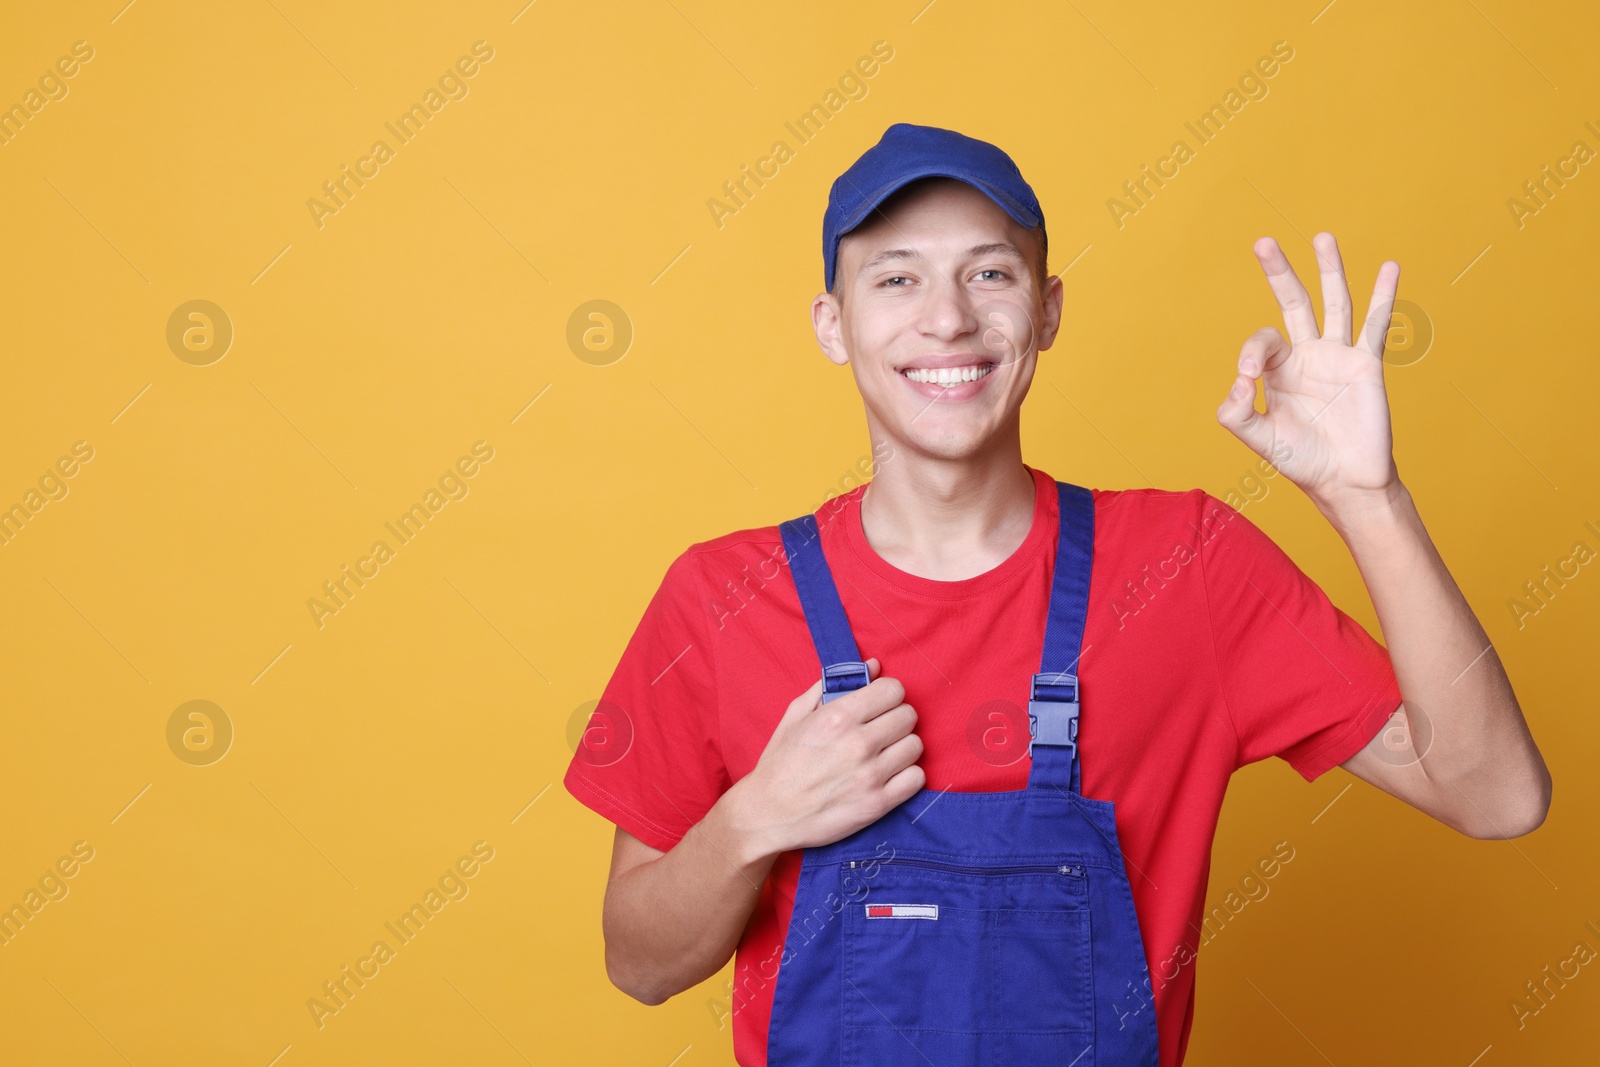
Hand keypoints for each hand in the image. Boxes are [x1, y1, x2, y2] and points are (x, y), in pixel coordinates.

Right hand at [732, 657, 924, 855]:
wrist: (769, 814)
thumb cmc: (781, 763)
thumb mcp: (796, 715)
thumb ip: (833, 685)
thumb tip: (872, 666)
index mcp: (838, 717)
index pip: (894, 690)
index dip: (888, 694)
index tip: (879, 704)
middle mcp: (858, 744)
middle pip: (909, 716)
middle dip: (896, 718)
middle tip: (881, 729)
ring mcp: (870, 775)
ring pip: (915, 745)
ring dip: (902, 747)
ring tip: (884, 753)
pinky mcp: (878, 804)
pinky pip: (917, 778)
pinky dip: (906, 775)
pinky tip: (889, 775)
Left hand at [1216, 233, 1403, 515]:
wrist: (1344, 479)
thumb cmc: (1301, 460)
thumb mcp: (1258, 438)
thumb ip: (1235, 414)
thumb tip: (1238, 381)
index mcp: (1278, 370)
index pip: (1262, 342)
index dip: (1251, 353)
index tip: (1249, 380)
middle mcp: (1307, 356)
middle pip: (1292, 303)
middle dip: (1278, 273)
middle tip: (1262, 242)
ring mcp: (1338, 356)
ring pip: (1333, 303)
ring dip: (1329, 269)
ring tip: (1322, 236)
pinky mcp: (1367, 364)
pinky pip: (1376, 324)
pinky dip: (1383, 295)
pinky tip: (1389, 267)